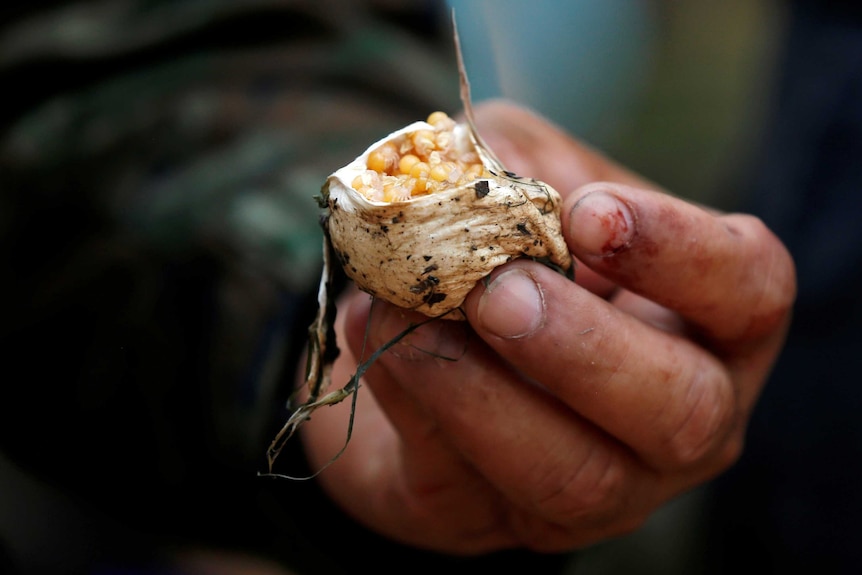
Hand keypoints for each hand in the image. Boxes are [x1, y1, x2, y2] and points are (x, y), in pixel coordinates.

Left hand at [299, 100, 795, 553]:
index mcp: (708, 320)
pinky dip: (407, 395)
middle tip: (498, 293)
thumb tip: (477, 178)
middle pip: (682, 410)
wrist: (436, 339)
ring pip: (572, 475)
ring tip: (409, 310)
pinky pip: (460, 478)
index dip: (679, 253)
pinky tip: (371, 326)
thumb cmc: (506, 249)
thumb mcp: (522, 178)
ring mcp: (602, 486)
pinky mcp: (501, 519)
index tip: (590, 213)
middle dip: (582, 348)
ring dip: (480, 391)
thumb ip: (516, 167)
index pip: (748, 290)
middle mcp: (679, 417)